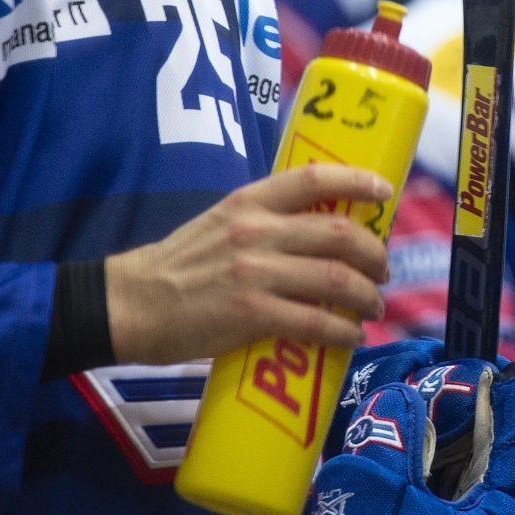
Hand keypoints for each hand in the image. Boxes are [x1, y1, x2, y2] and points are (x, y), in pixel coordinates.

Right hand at [104, 163, 393, 365]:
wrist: (129, 304)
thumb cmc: (178, 266)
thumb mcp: (220, 221)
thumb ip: (264, 220)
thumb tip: (318, 230)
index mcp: (248, 202)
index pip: (314, 178)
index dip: (357, 180)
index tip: (384, 191)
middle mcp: (256, 231)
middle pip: (339, 233)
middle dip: (374, 253)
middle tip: (383, 270)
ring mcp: (255, 273)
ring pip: (336, 278)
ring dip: (366, 295)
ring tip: (373, 306)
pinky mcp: (251, 315)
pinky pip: (315, 321)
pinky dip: (342, 331)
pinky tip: (350, 336)